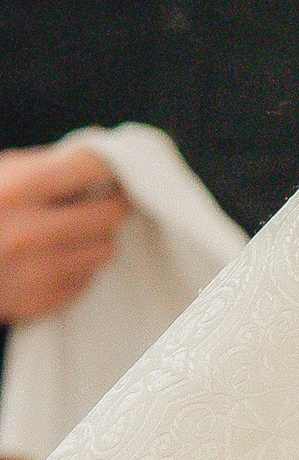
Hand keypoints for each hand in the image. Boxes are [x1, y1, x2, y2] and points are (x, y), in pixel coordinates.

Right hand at [0, 143, 126, 322]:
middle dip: (113, 205)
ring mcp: (39, 271)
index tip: (120, 168)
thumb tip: (101, 158)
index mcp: (18, 190)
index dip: (113, 165)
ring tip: (67, 233)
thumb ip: (45, 166)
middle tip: (108, 202)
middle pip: (111, 215)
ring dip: (94, 239)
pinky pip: (85, 281)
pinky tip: (49, 260)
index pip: (92, 166)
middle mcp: (32, 232)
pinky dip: (76, 269)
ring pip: (104, 250)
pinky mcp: (41, 302)